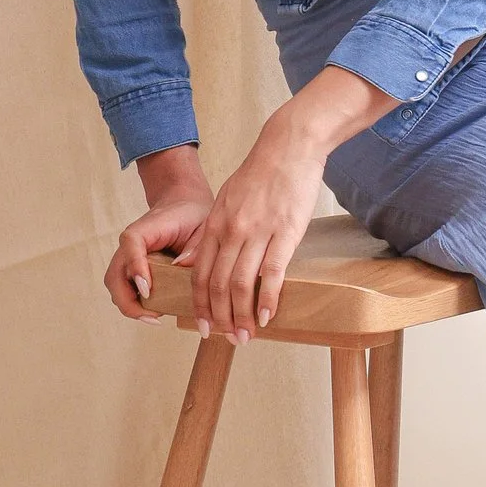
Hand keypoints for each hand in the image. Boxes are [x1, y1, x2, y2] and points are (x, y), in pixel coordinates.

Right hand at [104, 148, 211, 318]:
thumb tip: (182, 268)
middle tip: (154, 316)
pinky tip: (156, 310)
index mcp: (144, 230)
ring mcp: (128, 259)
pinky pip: (126, 290)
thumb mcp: (202, 225)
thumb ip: (195, 247)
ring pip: (116, 287)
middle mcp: (129, 246)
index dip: (136, 267)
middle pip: (114, 275)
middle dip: (128, 301)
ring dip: (130, 305)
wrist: (182, 205)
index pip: (131, 246)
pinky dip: (135, 303)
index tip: (148, 289)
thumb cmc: (191, 214)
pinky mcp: (133, 270)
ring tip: (155, 317)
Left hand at [187, 66, 395, 340]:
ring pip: (241, 284)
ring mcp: (258, 233)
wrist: (288, 147)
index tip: (204, 324)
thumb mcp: (227, 199)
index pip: (200, 274)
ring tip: (246, 336)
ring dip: (242, 316)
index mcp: (215, 224)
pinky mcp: (284, 233)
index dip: (200, 303)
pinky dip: (267, 299)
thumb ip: (214, 230)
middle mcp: (231, 231)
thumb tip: (196, 260)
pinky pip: (271, 274)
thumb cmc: (261, 174)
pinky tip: (267, 316)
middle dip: (219, 317)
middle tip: (225, 339)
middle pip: (217, 284)